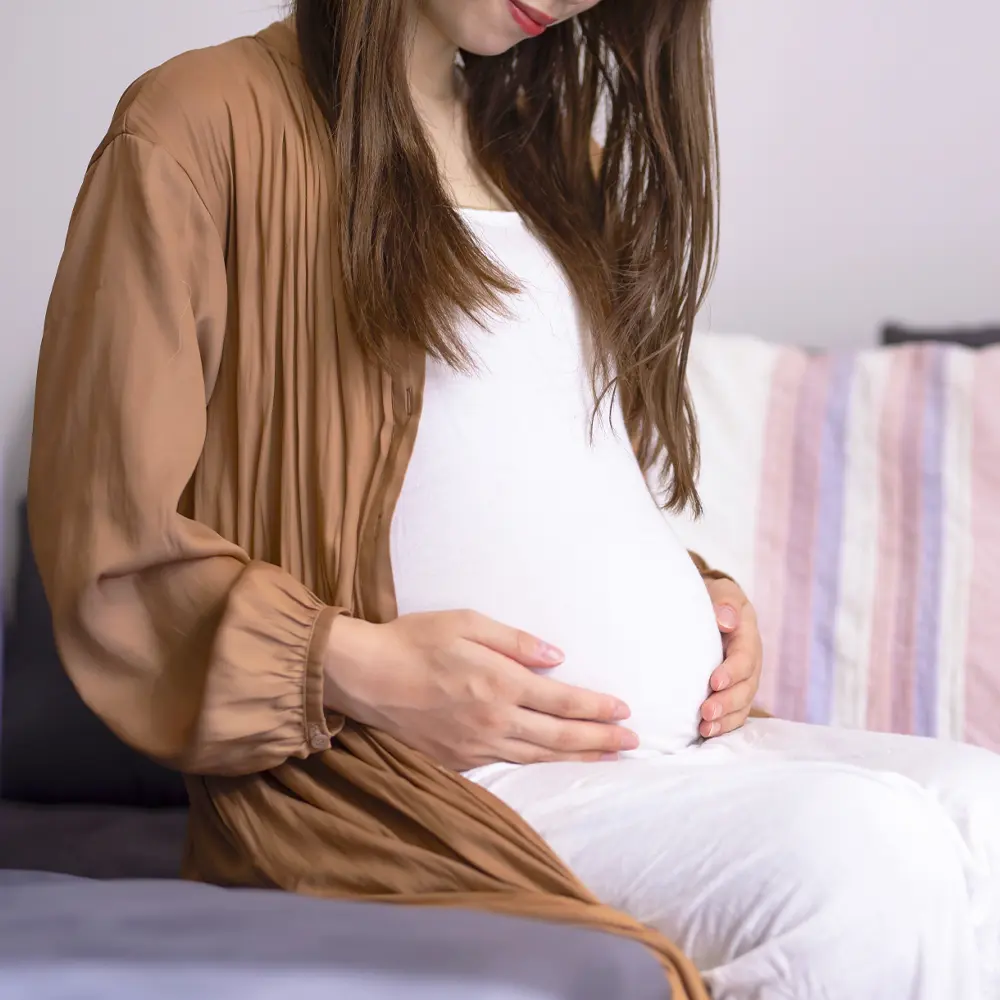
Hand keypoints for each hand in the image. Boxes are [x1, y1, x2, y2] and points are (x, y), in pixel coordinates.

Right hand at [323, 611, 636, 770]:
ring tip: (608, 758)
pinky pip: (509, 765)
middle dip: (601, 739)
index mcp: (500, 683)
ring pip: (539, 758)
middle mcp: (494, 721)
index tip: (624, 710)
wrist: (366, 677)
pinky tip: (554, 764)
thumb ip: (515, 641)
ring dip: (578, 758)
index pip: (562, 701)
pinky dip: (539, 767)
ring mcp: (477, 746)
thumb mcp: (466, 622)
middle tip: (633, 742)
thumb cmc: (415, 641)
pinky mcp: (459, 760)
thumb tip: (557, 658)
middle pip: (560, 737)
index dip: (597, 708)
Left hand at [699, 578, 762, 738]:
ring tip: (705, 728)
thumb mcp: (721, 592)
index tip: (714, 681)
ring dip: (725, 719)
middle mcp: (750, 662)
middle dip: (728, 702)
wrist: (713, 610)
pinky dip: (724, 726)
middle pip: (746, 688)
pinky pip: (735, 713)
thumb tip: (725, 620)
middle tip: (706, 712)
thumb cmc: (714, 600)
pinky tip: (707, 733)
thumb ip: (724, 602)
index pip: (745, 658)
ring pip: (742, 705)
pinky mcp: (733, 692)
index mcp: (747, 637)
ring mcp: (743, 680)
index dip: (732, 672)